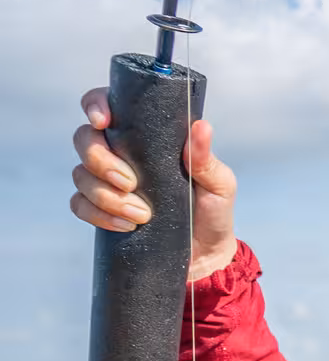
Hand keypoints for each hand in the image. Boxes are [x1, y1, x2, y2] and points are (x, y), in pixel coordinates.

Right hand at [70, 88, 237, 280]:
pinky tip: (126, 225)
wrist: (206, 255)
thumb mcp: (218, 184)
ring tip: (141, 214)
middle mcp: (120, 154)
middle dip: (100, 159)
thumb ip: (206, 159)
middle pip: (84, 138)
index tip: (103, 121)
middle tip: (130, 182)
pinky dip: (98, 215)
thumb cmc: (213, 211)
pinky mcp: (101, 210)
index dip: (96, 105)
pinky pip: (79, 204)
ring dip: (106, 195)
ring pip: (80, 174)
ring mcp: (106, 182)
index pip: (107, 106)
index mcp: (145, 138)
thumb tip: (202, 127)